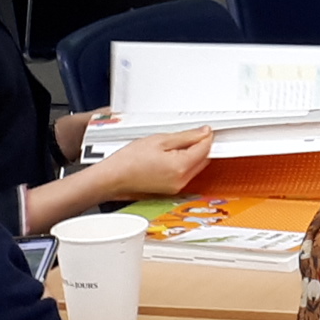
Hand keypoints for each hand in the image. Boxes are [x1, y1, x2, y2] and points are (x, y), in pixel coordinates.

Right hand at [94, 126, 215, 197]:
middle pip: (204, 159)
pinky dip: (185, 164)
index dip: (206, 136)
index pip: (205, 149)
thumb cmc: (129, 160)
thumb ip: (186, 136)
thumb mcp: (159, 140)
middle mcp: (181, 180)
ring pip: (196, 167)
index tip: (205, 128)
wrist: (113, 177)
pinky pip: (186, 174)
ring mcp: (177, 187)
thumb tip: (204, 133)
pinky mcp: (171, 190)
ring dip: (194, 155)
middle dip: (201, 146)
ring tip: (176, 144)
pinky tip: (172, 155)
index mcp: (180, 167)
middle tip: (192, 133)